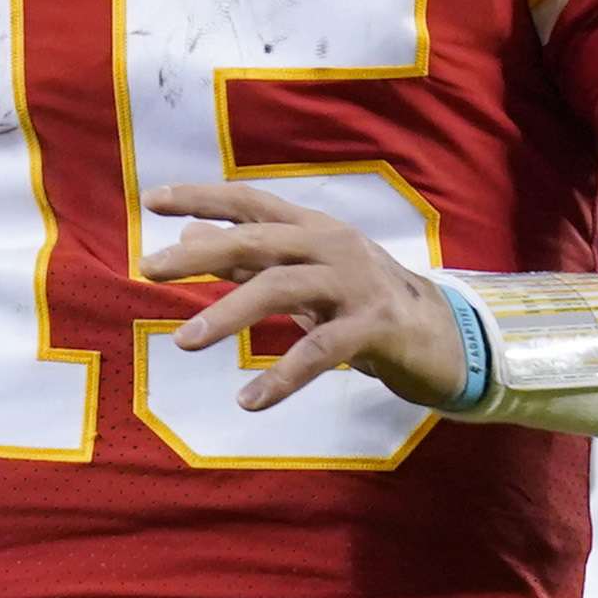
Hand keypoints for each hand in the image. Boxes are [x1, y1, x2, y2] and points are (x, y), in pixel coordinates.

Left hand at [142, 182, 467, 411]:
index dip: (204, 197)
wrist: (448, 341)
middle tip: (148, 269)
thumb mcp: (308, 278)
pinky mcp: (376, 326)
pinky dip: (283, 376)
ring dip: (229, 313)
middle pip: (259, 238)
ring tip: (185, 341)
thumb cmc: (368, 307)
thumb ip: (252, 258)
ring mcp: (357, 283)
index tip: (152, 199)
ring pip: (282, 287)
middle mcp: (333, 246)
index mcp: (315, 230)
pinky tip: (250, 400)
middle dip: (201, 253)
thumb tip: (189, 236)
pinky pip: (321, 349)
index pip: (252, 201)